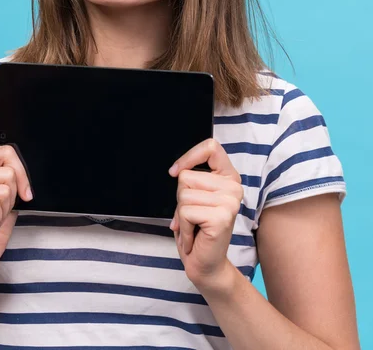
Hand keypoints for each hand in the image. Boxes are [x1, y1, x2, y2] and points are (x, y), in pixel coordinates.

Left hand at [169, 138, 242, 290]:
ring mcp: (230, 201)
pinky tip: (195, 236)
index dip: (189, 156)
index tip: (176, 171)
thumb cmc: (198, 229)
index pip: (211, 147)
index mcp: (229, 177)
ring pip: (183, 194)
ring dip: (182, 214)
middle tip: (193, 216)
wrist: (206, 263)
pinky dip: (184, 226)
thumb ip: (192, 179)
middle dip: (181, 198)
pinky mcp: (221, 216)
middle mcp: (234, 187)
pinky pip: (185, 211)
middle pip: (187, 176)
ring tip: (195, 226)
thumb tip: (177, 171)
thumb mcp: (194, 196)